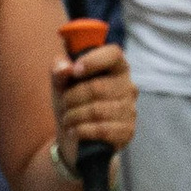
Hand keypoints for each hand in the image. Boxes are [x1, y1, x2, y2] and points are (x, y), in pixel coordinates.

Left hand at [52, 38, 134, 160]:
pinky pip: (102, 130)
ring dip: (74, 116)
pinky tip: (74, 131)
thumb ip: (59, 69)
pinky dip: (81, 131)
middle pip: (97, 88)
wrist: (76, 136)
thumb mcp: (61, 82)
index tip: (75, 71)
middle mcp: (128, 87)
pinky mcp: (127, 131)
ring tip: (67, 119)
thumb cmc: (72, 102)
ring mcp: (130, 110)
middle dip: (72, 98)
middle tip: (64, 104)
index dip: (93, 61)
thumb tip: (65, 69)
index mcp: (116, 68)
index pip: (113, 54)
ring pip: (97, 111)